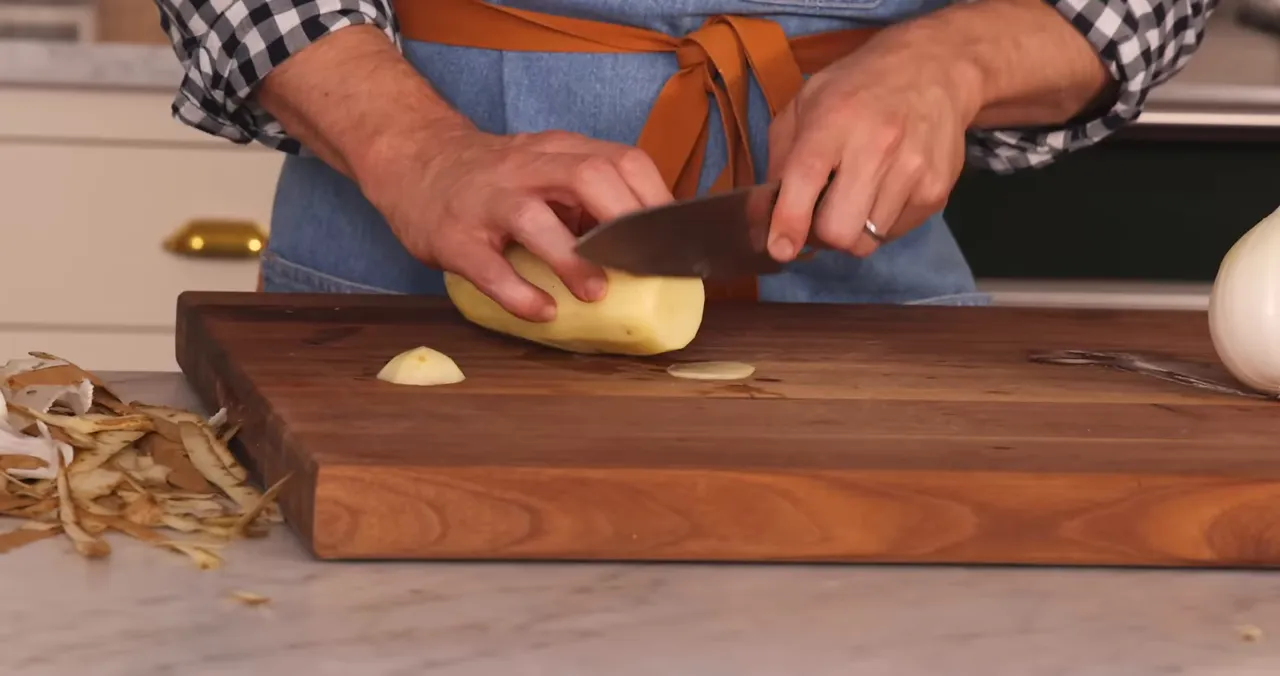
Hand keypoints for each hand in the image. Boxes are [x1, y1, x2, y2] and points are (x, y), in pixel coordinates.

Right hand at [362, 127, 673, 321]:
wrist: (412, 161)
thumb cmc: (494, 178)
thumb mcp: (546, 170)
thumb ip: (590, 198)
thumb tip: (649, 245)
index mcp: (559, 151)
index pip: (622, 159)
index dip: (654, 199)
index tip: (673, 240)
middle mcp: (526, 168)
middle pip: (588, 175)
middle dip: (623, 219)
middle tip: (643, 263)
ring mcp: (487, 201)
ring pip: (534, 218)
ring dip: (572, 258)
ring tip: (595, 292)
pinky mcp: (453, 237)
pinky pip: (487, 267)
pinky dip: (518, 293)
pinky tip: (542, 311)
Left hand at [764, 32, 983, 260]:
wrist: (936, 67)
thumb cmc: (859, 86)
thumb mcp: (807, 102)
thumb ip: (781, 156)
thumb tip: (766, 211)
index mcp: (834, 120)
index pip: (806, 179)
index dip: (789, 222)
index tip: (781, 248)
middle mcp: (877, 145)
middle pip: (840, 230)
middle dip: (821, 235)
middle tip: (819, 217)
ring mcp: (913, 170)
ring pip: (867, 241)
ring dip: (852, 230)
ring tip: (854, 197)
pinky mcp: (937, 189)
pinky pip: (895, 233)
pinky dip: (880, 224)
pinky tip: (882, 192)